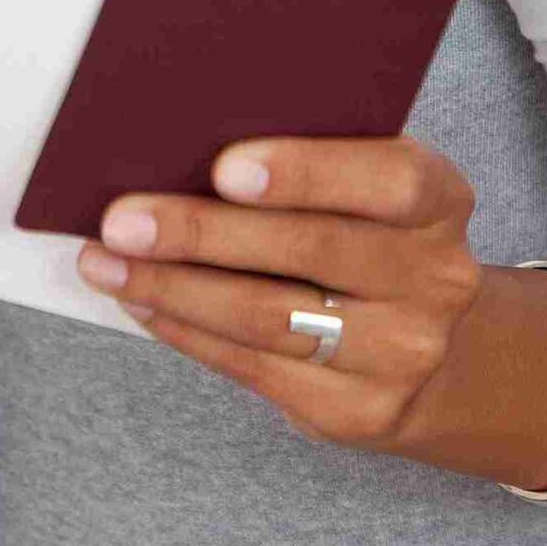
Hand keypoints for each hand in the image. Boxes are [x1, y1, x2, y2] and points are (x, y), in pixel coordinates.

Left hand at [76, 134, 482, 454]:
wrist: (434, 349)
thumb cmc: (370, 235)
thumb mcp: (369, 186)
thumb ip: (312, 156)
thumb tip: (185, 134)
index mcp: (439, 201)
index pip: (387, 181)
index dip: (305, 172)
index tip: (224, 167)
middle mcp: (435, 279)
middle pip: (309, 251)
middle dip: (201, 232)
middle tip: (122, 218)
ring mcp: (402, 353)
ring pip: (269, 317)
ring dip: (173, 287)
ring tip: (107, 262)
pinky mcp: (358, 411)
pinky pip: (254, 367)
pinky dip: (186, 330)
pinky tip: (141, 300)